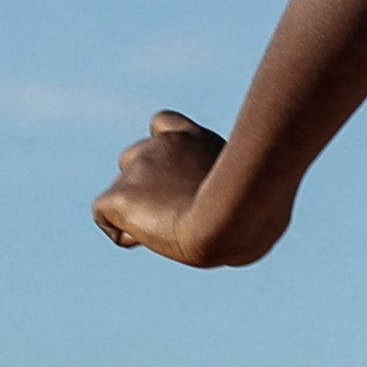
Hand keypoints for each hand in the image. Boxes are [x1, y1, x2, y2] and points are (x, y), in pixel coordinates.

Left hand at [93, 111, 268, 264]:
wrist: (226, 220)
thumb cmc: (255, 217)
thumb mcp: (260, 200)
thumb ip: (242, 200)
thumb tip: (253, 228)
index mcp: (196, 140)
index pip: (163, 126)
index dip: (164, 149)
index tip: (181, 178)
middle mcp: (162, 146)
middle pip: (134, 157)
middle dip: (147, 185)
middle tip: (178, 213)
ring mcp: (137, 169)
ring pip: (122, 190)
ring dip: (138, 208)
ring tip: (169, 228)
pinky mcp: (118, 197)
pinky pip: (106, 218)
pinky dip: (125, 232)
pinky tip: (150, 240)